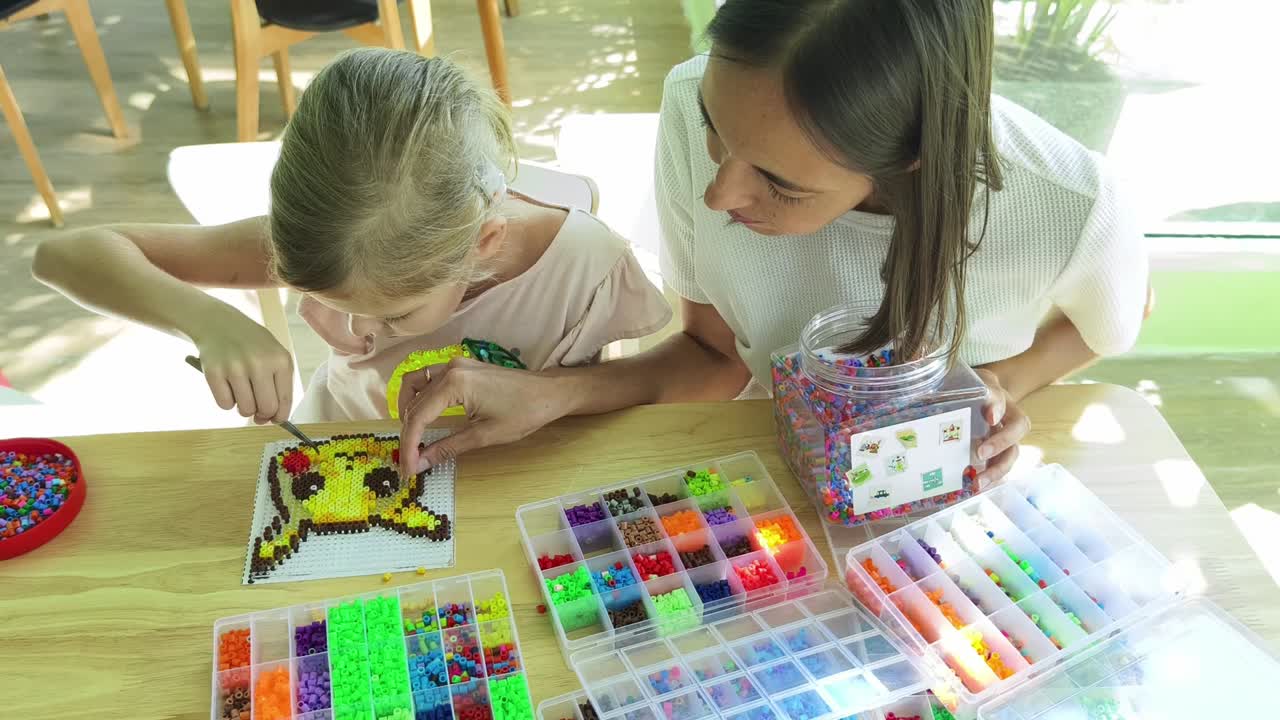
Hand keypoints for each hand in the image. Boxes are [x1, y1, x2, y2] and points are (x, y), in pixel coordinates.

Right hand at [190, 311, 293, 423]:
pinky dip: (226, 401)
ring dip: (244, 407)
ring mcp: (235, 367)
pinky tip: (227, 385)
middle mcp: (259, 363)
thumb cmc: (252, 344)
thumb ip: (278, 384)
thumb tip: (274, 418)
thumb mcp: (274, 355)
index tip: (275, 419)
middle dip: (262, 415)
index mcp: (280, 360)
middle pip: (266, 408)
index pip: (285, 400)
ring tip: (242, 392)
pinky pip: (224, 405)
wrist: (219, 323)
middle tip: (257, 410)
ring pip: (245, 410)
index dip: (280, 416)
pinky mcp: (214, 372)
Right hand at [397, 357, 569, 476]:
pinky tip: (423, 416)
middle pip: (414, 403)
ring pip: (416, 386)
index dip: (409, 446)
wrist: (550, 392)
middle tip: (410, 462)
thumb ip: (447, 447)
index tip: (407, 469)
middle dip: (409, 434)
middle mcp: (450, 368)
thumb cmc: (523, 413)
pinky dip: (420, 398)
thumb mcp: (484, 435)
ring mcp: (455, 364)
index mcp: (454, 384)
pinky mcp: (461, 367)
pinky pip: (429, 379)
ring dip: (408, 411)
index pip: (418, 417)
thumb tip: (419, 465)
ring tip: (412, 438)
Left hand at [973, 368, 1029, 484]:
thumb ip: (984, 391)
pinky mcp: (990, 450)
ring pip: (1007, 457)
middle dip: (999, 453)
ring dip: (995, 472)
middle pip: (1014, 442)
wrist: (972, 387)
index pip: (1013, 416)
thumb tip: (992, 415)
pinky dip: (986, 477)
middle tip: (980, 456)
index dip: (1003, 422)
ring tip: (978, 484)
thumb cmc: (973, 384)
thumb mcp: (977, 380)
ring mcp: (1000, 438)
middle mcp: (1008, 424)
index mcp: (1006, 406)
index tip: (990, 420)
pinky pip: (994, 466)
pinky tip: (972, 487)